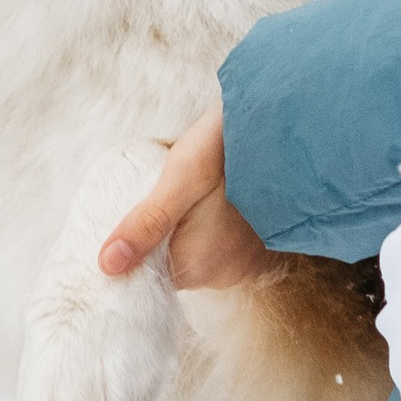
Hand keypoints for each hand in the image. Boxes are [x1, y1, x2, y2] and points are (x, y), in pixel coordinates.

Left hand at [98, 93, 276, 291]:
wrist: (293, 125)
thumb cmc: (233, 143)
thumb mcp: (184, 174)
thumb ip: (148, 222)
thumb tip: (107, 265)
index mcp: (198, 263)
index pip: (148, 274)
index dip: (136, 248)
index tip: (132, 219)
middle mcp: (224, 275)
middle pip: (174, 264)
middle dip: (164, 237)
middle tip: (164, 196)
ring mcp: (246, 267)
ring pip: (198, 256)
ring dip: (189, 233)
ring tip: (192, 196)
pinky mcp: (262, 255)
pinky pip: (224, 251)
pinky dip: (214, 232)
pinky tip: (216, 203)